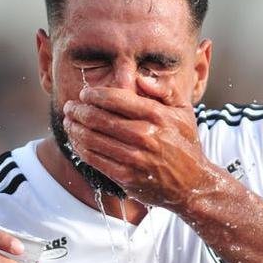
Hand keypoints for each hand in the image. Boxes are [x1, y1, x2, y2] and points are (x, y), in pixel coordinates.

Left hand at [63, 75, 217, 208]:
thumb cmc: (185, 144)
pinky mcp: (127, 177)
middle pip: (99, 118)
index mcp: (157, 116)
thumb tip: (140, 77)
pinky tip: (76, 142)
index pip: (116, 99)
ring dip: (75, 129)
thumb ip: (164, 90)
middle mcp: (145, 136)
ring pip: (93, 139)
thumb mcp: (184, 111)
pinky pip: (95, 160)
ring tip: (68, 122)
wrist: (193, 184)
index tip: (84, 93)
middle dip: (79, 111)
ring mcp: (135, 158)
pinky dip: (81, 149)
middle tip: (69, 107)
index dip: (94, 94)